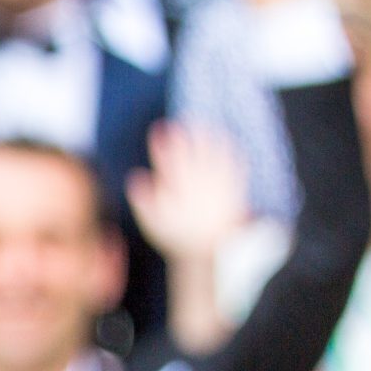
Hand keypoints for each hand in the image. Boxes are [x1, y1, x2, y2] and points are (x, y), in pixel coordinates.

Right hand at [126, 123, 252, 267]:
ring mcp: (218, 185)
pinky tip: (226, 141)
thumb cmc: (179, 235)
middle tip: (183, 121)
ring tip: (203, 125)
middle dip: (186, 135)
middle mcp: (199, 184)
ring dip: (208, 137)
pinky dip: (230, 150)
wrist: (211, 249)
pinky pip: (234, 164)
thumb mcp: (154, 223)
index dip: (162, 143)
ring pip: (213, 155)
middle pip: (192, 153)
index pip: (168, 160)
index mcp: (178, 190)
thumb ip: (143, 200)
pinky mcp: (234, 188)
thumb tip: (136, 176)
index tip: (158, 129)